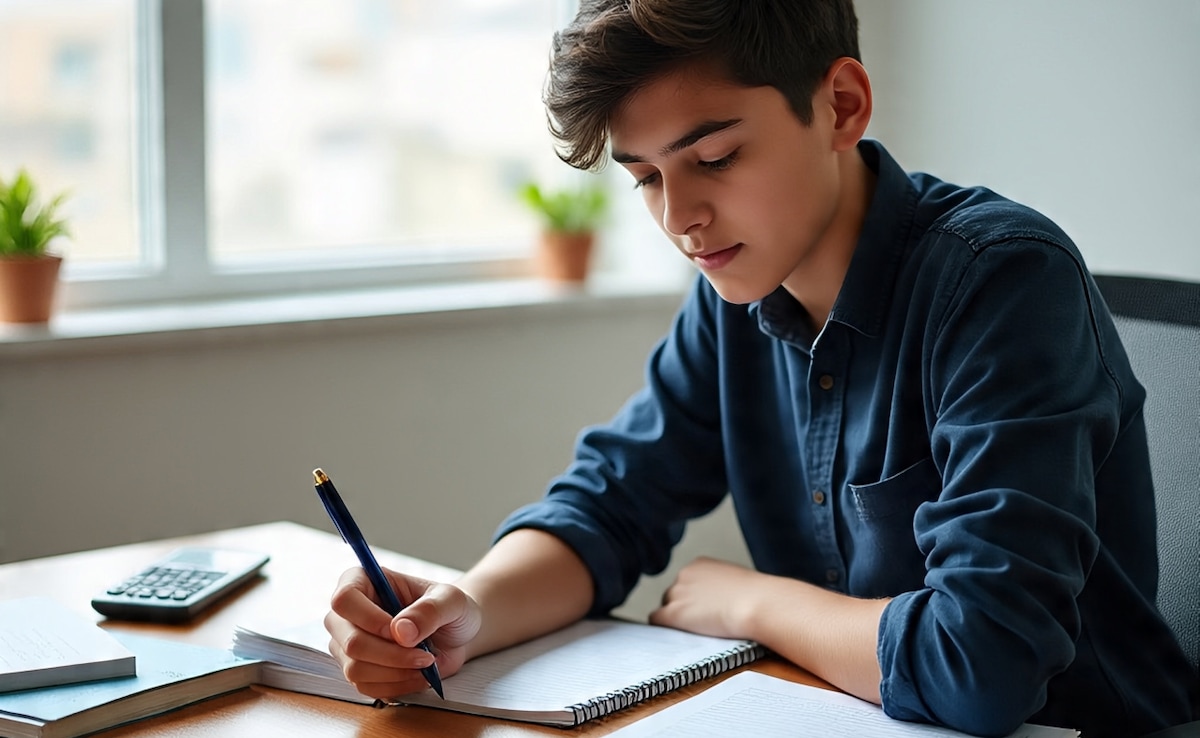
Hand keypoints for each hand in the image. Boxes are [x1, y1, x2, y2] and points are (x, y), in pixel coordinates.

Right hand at [324, 566, 481, 699]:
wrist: (453, 634)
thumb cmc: (449, 608)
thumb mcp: (451, 601)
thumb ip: (429, 610)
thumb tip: (400, 631)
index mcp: (364, 581)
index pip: (344, 599)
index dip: (369, 618)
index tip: (399, 632)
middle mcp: (348, 613)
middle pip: (350, 640)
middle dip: (391, 654)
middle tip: (425, 655)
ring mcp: (348, 643)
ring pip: (355, 668)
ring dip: (396, 672)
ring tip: (425, 663)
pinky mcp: (356, 669)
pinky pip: (366, 686)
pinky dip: (396, 685)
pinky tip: (418, 675)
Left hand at [649, 556, 763, 638]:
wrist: (758, 604)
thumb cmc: (758, 597)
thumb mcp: (736, 582)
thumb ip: (719, 587)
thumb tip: (716, 602)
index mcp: (699, 564)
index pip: (686, 583)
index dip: (693, 599)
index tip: (702, 611)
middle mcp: (684, 575)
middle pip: (673, 595)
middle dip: (683, 609)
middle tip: (699, 624)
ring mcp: (676, 593)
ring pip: (665, 608)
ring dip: (675, 620)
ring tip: (694, 633)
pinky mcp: (673, 613)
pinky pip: (656, 621)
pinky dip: (663, 629)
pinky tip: (675, 637)